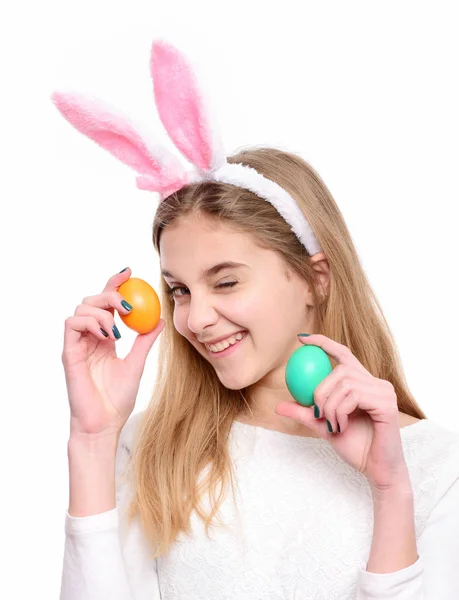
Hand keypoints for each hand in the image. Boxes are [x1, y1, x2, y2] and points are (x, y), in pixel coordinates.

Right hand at [63, 267, 164, 438]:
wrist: (105, 423)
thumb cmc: (118, 398)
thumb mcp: (137, 363)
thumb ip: (145, 341)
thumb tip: (160, 320)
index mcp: (104, 337)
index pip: (107, 304)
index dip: (115, 284)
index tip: (130, 272)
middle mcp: (89, 337)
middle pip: (92, 300)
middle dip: (110, 293)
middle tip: (128, 305)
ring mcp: (78, 344)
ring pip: (81, 308)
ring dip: (102, 311)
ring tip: (118, 330)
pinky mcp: (69, 352)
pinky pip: (72, 324)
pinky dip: (90, 322)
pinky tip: (107, 334)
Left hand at [275, 334, 409, 491]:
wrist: (375, 469)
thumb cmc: (354, 447)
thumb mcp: (323, 426)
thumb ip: (304, 413)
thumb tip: (278, 406)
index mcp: (363, 383)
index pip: (343, 354)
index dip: (323, 342)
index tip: (301, 339)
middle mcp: (376, 383)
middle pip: (340, 369)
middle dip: (321, 390)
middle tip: (317, 412)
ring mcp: (384, 391)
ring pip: (345, 384)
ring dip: (330, 406)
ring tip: (332, 425)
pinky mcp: (387, 403)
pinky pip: (354, 396)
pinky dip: (341, 412)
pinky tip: (341, 427)